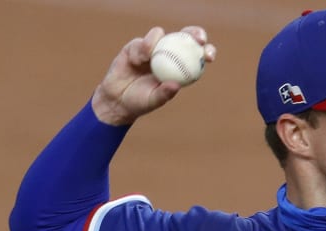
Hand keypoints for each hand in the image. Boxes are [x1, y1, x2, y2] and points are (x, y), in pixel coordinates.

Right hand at [91, 26, 216, 125]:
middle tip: (197, 38)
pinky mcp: (135, 46)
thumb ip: (164, 94)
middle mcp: (166, 53)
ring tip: (148, 57)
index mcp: (178, 66)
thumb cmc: (140, 102)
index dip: (205, 50)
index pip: (195, 54)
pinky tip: (137, 61)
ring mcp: (151, 48)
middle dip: (193, 33)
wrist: (117, 100)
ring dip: (157, 41)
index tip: (209, 56)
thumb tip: (175, 85)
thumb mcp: (153, 101)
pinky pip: (140, 42)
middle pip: (183, 36)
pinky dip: (140, 50)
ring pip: (160, 34)